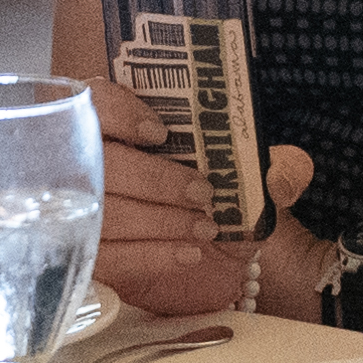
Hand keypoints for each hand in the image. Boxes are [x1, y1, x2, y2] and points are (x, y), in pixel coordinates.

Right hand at [83, 76, 314, 317]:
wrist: (223, 262)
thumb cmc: (218, 200)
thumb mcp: (247, 175)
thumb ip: (270, 166)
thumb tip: (286, 171)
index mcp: (119, 124)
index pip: (93, 100)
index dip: (119, 112)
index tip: (160, 132)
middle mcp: (83, 164)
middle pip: (99, 163)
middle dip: (154, 179)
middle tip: (201, 194)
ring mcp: (76, 213)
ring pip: (103, 213)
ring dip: (158, 220)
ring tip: (204, 228)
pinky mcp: (85, 258)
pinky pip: (108, 258)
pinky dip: (150, 255)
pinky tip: (188, 254)